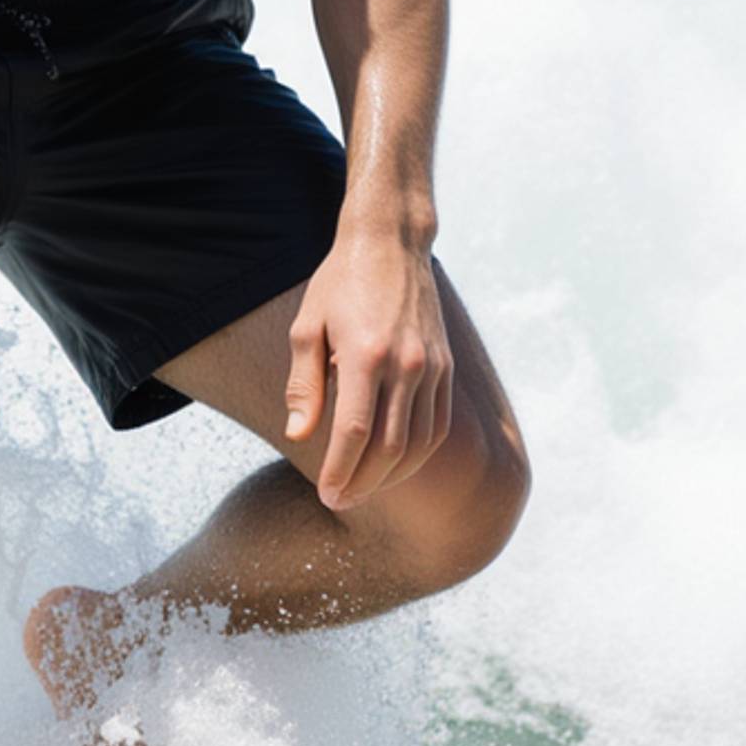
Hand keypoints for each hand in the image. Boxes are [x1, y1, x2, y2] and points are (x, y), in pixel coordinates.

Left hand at [285, 230, 452, 509]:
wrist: (391, 244)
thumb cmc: (338, 283)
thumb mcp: (307, 327)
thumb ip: (303, 384)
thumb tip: (299, 434)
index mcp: (366, 354)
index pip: (355, 432)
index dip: (340, 471)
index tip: (325, 494)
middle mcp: (406, 364)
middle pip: (390, 447)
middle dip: (364, 483)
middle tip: (338, 501)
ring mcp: (432, 367)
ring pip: (419, 442)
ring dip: (392, 476)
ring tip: (363, 490)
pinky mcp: (446, 366)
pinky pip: (439, 425)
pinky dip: (418, 453)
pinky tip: (395, 465)